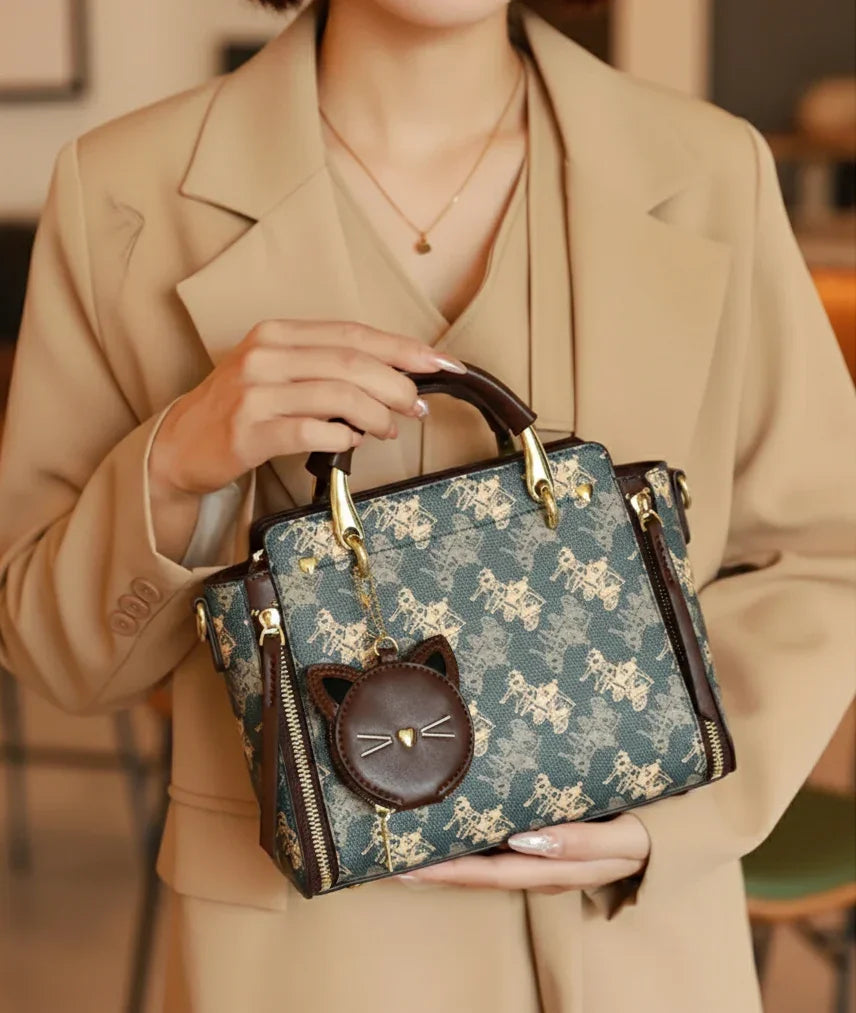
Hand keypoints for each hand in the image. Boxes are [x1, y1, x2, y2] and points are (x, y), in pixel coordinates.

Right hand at [150, 319, 464, 497]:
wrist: (181, 444)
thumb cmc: (243, 408)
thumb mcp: (280, 371)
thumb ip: (328, 367)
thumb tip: (396, 375)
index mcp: (279, 333)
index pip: (354, 334)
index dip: (404, 348)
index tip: (442, 363)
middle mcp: (265, 356)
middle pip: (352, 362)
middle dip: (398, 384)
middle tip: (418, 406)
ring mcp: (254, 394)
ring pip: (337, 396)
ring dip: (377, 414)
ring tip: (390, 428)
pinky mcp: (247, 433)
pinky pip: (310, 432)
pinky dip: (342, 438)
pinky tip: (353, 443)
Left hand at [396, 814, 649, 894]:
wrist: (671, 834)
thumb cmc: (649, 833)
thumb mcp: (626, 840)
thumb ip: (583, 843)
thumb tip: (526, 840)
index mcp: (554, 869)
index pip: (487, 875)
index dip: (445, 871)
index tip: (404, 864)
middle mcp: (539, 866)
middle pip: (475, 873)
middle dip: (431, 867)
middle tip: (386, 853)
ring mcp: (539, 855)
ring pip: (483, 861)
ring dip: (445, 854)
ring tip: (406, 840)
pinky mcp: (543, 839)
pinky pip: (498, 845)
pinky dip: (468, 838)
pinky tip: (448, 824)